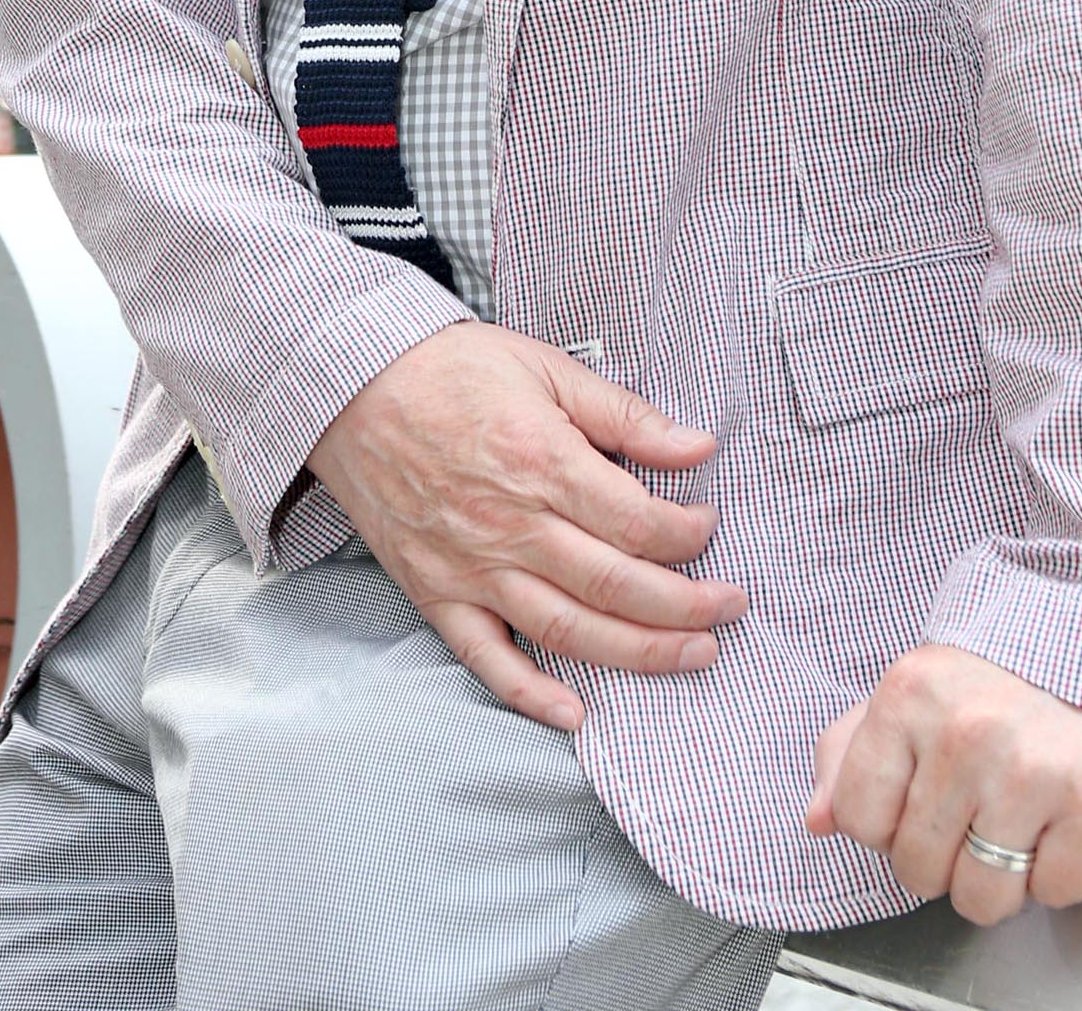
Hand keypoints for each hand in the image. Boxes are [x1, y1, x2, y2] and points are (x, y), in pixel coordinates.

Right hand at [306, 323, 747, 729]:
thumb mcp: (545, 366)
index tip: (710, 528)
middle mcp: (513, 526)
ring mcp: (473, 568)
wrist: (351, 386)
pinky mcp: (437, 594)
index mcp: (543, 461)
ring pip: (570, 631)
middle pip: (618, 586)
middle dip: (688, 606)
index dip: (688, 534)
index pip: (638, 521)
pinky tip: (576, 716)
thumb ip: (623, 414)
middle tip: (729, 608)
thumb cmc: (451, 370)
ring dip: (639, 654)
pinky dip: (532, 697)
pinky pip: (489, 660)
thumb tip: (699, 447)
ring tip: (693, 657)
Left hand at [807, 642, 1081, 922]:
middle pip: (919, 870)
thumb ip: (854, 749)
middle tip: (979, 811)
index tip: (921, 802)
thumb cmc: (1010, 661)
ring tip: (1020, 822)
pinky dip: (1061, 872)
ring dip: (1003, 878)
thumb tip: (819, 819)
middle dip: (947, 856)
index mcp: (908, 696)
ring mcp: (1030, 770)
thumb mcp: (918, 683)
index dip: (889, 825)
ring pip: (984, 898)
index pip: (859, 819)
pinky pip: (1054, 892)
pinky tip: (1065, 819)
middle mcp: (963, 734)